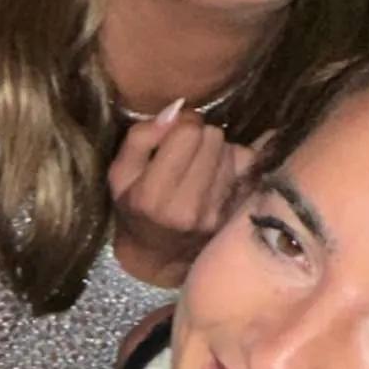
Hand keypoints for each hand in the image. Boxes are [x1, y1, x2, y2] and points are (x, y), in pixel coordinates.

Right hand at [109, 101, 255, 286]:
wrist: (157, 258)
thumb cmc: (134, 209)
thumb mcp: (120, 174)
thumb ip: (141, 137)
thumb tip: (176, 110)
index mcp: (153, 195)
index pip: (188, 132)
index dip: (182, 123)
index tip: (174, 132)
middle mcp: (188, 207)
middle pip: (213, 137)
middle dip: (200, 136)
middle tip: (187, 150)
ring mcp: (216, 213)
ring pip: (231, 150)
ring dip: (217, 150)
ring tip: (199, 165)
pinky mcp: (235, 215)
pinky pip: (248, 167)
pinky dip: (234, 164)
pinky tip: (217, 174)